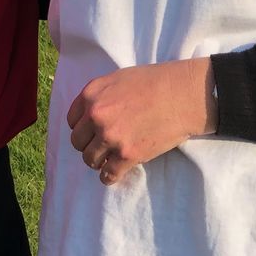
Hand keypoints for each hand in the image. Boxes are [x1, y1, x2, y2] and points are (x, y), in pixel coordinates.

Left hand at [67, 60, 217, 185]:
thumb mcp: (118, 79)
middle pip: (78, 142)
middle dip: (89, 145)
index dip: (83, 128)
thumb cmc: (154, 82)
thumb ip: (99, 96)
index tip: (92, 132)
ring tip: (109, 159)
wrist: (183, 94)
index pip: (72, 121)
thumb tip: (89, 114)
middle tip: (102, 146)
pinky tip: (114, 173)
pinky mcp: (128, 155)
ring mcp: (111, 136)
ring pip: (89, 160)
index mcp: (91, 95)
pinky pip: (108, 175)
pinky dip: (109, 176)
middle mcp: (96, 115)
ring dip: (98, 161)